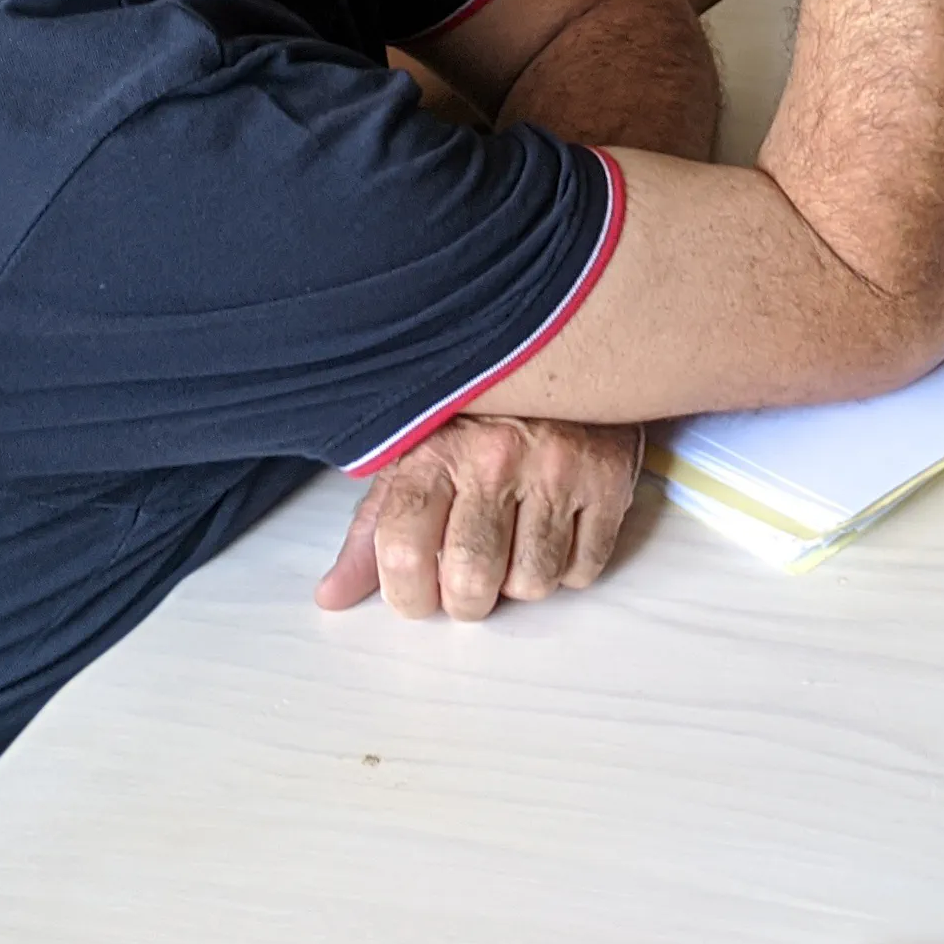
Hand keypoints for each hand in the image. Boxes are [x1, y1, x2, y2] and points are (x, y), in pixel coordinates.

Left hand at [315, 414, 642, 618]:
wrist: (568, 345)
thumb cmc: (483, 412)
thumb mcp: (415, 455)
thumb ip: (373, 530)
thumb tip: (332, 596)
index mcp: (435, 448)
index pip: (401, 550)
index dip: (405, 594)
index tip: (415, 592)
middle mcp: (497, 455)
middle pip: (471, 579)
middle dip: (466, 598)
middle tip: (467, 577)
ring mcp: (560, 467)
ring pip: (533, 583)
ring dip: (520, 581)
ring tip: (515, 543)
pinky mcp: (611, 481)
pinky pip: (584, 570)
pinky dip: (568, 568)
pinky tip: (556, 530)